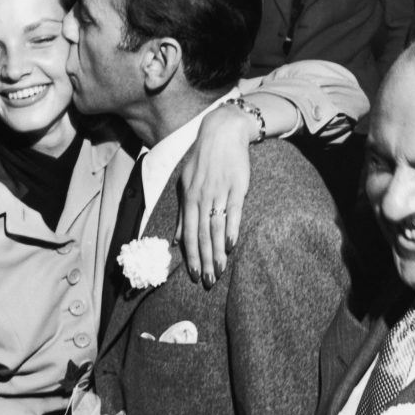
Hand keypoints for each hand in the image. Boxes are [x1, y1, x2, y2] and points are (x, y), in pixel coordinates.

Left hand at [176, 103, 251, 286]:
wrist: (222, 133)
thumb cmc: (202, 161)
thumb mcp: (186, 184)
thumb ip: (183, 212)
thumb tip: (177, 238)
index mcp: (188, 198)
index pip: (188, 233)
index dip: (191, 255)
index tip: (193, 275)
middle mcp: (201, 197)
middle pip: (201, 235)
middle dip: (204, 260)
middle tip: (208, 281)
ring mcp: (219, 192)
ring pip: (216, 227)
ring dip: (217, 251)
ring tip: (220, 270)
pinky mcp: (237, 187)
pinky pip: (233, 212)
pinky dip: (231, 229)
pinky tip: (231, 245)